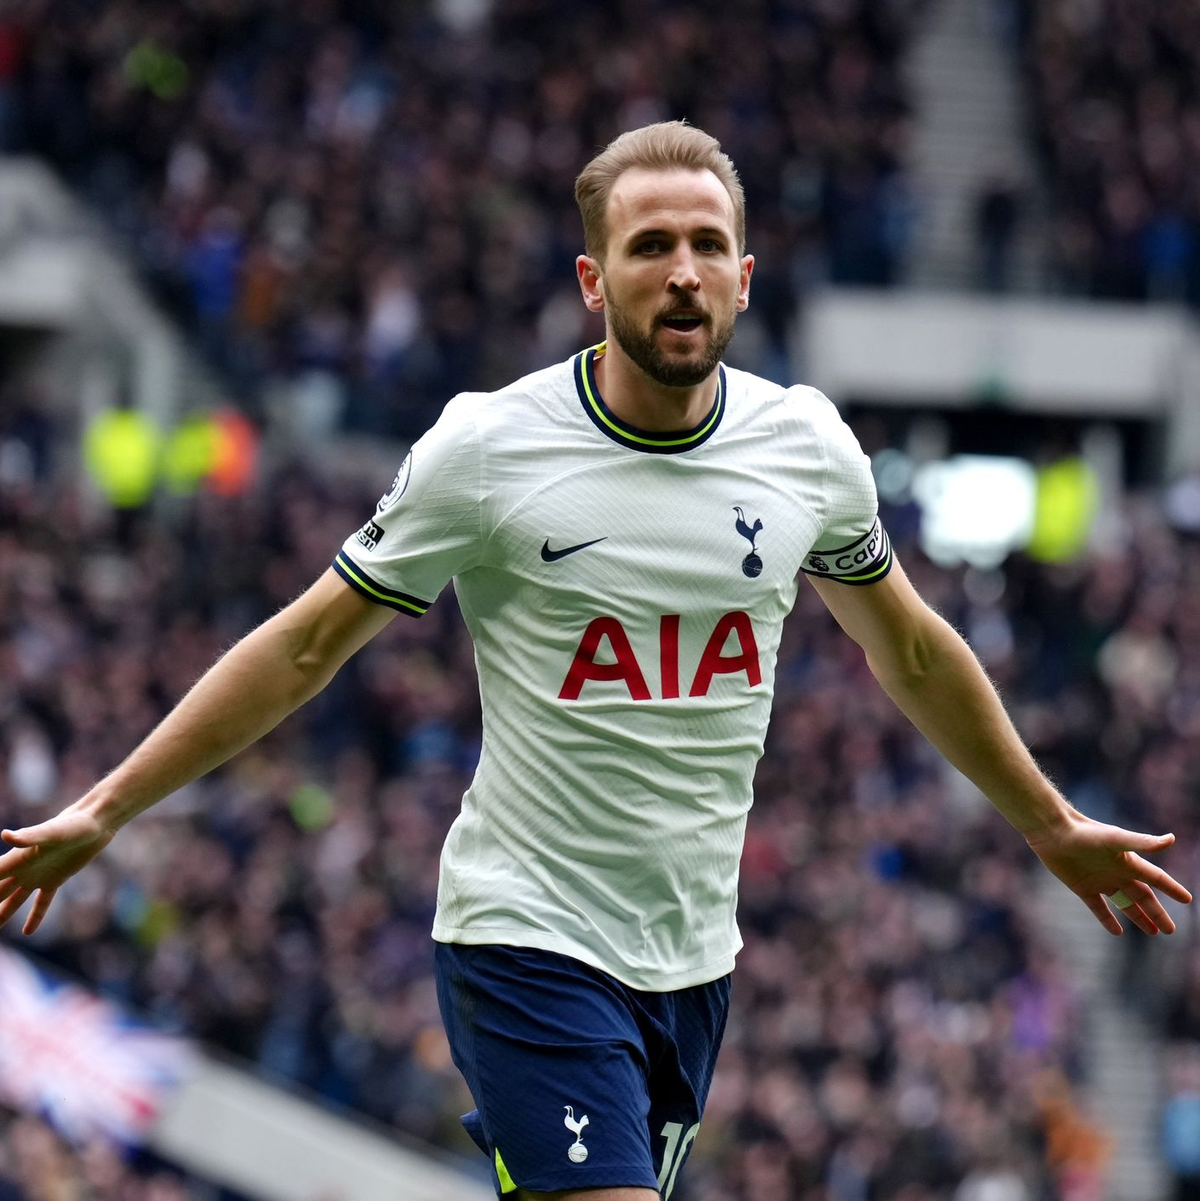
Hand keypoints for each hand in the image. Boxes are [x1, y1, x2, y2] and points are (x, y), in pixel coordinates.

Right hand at [0, 805, 115, 934]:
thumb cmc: (72, 824)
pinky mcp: (56, 879)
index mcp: (17, 859)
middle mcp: (23, 869)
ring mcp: (38, 875)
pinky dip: (35, 916)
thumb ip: (28, 837)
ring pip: (14, 900)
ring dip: (3, 914)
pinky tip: (28, 932)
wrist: (95, 822)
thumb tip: (5, 835)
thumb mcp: (51, 832)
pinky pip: (42, 902)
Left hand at [1026, 811, 1191, 934]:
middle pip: (1143, 897)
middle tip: (1170, 930)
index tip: (1187, 900)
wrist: (1052, 831)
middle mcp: (1117, 873)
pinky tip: (1117, 932)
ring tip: (1153, 932)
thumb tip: (1171, 839)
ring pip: (1124, 904)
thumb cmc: (1085, 833)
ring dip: (1138, 918)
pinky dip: (1108, 920)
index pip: (1157, 879)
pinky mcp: (1082, 887)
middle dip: (1157, 913)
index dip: (1171, 889)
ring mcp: (1100, 881)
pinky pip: (1098, 908)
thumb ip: (1142, 842)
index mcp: (1129, 862)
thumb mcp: (1116, 839)